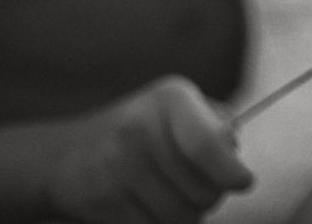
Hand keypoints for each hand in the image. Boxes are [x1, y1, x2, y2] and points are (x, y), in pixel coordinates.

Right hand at [45, 76, 252, 223]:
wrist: (67, 155)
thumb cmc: (144, 134)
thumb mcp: (180, 112)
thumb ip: (217, 128)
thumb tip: (234, 159)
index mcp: (170, 99)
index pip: (207, 145)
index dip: (230, 172)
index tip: (243, 181)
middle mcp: (139, 128)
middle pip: (202, 190)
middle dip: (210, 198)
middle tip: (197, 187)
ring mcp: (116, 166)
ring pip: (181, 217)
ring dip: (186, 216)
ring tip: (172, 197)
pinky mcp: (100, 201)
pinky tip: (147, 207)